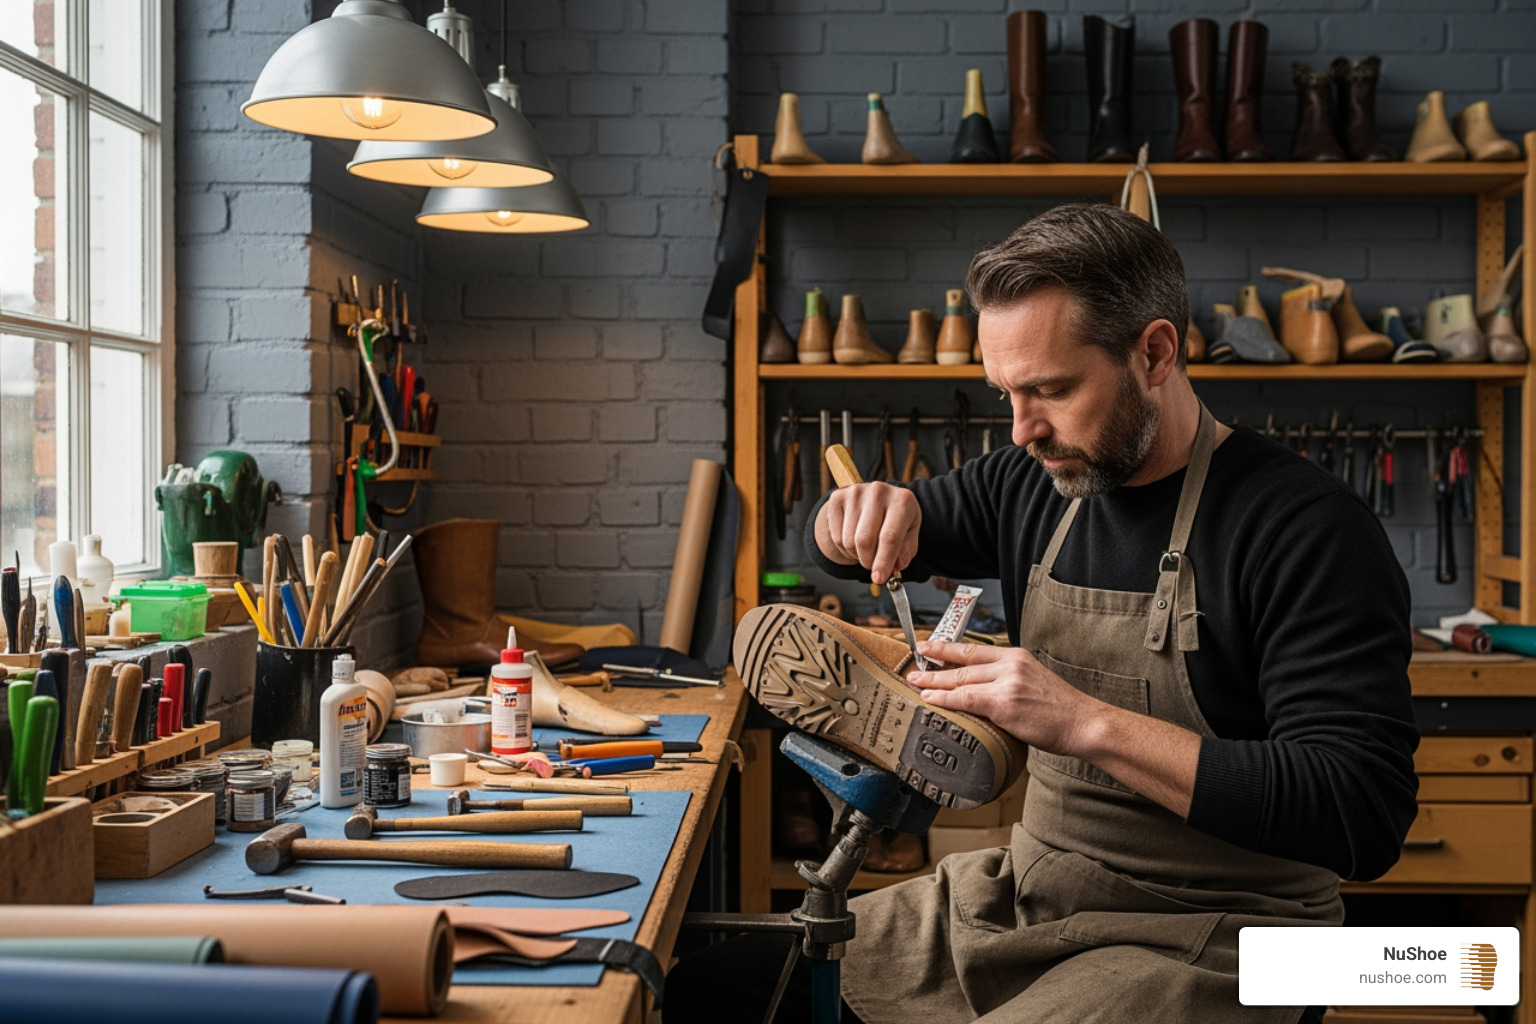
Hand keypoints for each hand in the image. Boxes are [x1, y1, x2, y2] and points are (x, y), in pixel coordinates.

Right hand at [814, 482, 920, 585]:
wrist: (879, 496)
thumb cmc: (897, 518)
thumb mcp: (910, 532)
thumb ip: (906, 550)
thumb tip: (895, 567)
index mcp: (902, 500)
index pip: (889, 537)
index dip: (883, 561)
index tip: (878, 578)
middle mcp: (878, 492)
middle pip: (864, 540)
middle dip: (868, 561)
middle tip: (873, 565)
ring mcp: (855, 492)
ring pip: (849, 541)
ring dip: (856, 555)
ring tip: (866, 549)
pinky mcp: (837, 497)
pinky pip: (836, 536)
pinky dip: (845, 549)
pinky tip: (854, 541)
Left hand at [908, 640, 1201, 816]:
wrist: (1083, 723)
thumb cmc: (1060, 710)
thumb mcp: (1034, 682)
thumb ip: (1008, 680)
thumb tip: (981, 689)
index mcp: (1016, 656)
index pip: (974, 649)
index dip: (947, 648)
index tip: (928, 646)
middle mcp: (1010, 664)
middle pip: (963, 663)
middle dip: (934, 664)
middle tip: (913, 665)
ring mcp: (1006, 682)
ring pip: (960, 679)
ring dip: (933, 681)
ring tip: (914, 682)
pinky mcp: (1004, 703)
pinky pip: (965, 698)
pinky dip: (944, 698)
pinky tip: (929, 698)